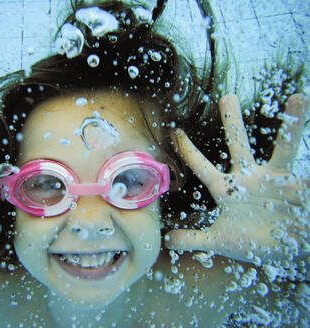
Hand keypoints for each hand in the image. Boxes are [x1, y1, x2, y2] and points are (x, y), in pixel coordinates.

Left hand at [165, 94, 308, 263]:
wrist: (282, 250)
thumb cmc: (251, 241)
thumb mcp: (220, 240)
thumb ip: (194, 239)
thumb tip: (167, 240)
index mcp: (227, 189)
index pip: (202, 166)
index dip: (188, 150)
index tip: (175, 132)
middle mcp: (250, 178)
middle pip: (239, 145)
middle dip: (233, 121)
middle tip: (226, 96)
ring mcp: (276, 180)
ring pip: (283, 149)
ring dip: (292, 125)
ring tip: (298, 98)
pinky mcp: (299, 188)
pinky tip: (309, 141)